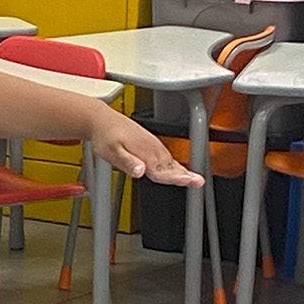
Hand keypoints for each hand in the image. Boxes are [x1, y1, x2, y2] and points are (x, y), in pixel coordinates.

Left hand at [89, 109, 203, 187]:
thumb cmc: (106, 137)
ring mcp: (153, 147)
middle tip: (199, 182)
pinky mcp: (151, 145)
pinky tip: (179, 171)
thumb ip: (127, 162)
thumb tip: (140, 172)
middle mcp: (151, 149)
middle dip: (185, 175)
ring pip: (171, 162)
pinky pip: (167, 158)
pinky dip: (176, 166)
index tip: (189, 181)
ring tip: (196, 180)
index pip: (162, 171)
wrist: (104, 121)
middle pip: (170, 167)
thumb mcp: (112, 151)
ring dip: (184, 171)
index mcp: (144, 153)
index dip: (175, 178)